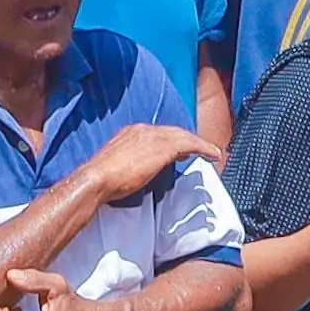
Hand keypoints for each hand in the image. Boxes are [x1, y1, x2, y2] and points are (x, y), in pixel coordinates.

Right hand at [80, 123, 214, 207]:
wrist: (97, 179)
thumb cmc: (102, 180)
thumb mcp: (118, 167)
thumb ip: (131, 165)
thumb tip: (138, 173)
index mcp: (130, 133)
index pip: (158, 134)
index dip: (173, 141)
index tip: (181, 151)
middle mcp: (142, 130)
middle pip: (172, 132)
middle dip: (188, 141)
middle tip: (201, 150)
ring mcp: (152, 136)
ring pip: (183, 136)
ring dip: (199, 144)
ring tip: (211, 152)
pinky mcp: (162, 147)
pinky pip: (190, 144)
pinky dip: (203, 147)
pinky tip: (212, 154)